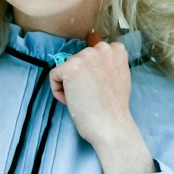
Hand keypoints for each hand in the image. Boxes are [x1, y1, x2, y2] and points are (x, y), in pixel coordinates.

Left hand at [49, 41, 152, 173]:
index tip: (97, 88)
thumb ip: (107, 65)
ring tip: (84, 99)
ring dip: (70, 85)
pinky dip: (58, 91)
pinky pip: (54, 76)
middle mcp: (102, 48)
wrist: (111, 125)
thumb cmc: (114, 108)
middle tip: (90, 95)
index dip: (91, 73)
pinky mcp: (70, 67)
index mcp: (116, 50)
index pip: (92, 54)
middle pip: (78, 60)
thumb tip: (87, 64)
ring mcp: (86, 56)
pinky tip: (72, 101)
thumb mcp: (118, 77)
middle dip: (79, 78)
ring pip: (66, 68)